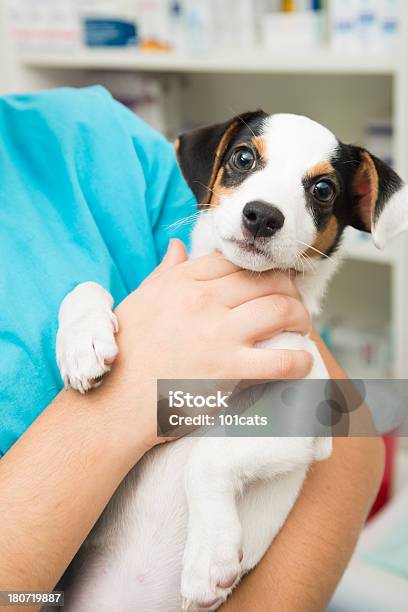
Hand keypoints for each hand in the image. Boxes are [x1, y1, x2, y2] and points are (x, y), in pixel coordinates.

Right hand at [100, 240, 311, 450]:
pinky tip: (302, 363)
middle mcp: (202, 301)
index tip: (267, 282)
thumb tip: (178, 246)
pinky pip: (282, 360)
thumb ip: (164, 272)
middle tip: (293, 303)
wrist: (115, 403)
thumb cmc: (124, 354)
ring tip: (301, 327)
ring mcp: (218, 335)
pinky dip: (301, 360)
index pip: (234, 261)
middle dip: (288, 289)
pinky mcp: (229, 371)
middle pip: (265, 280)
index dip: (258, 269)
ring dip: (301, 317)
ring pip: (281, 309)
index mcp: (181, 283)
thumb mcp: (139, 302)